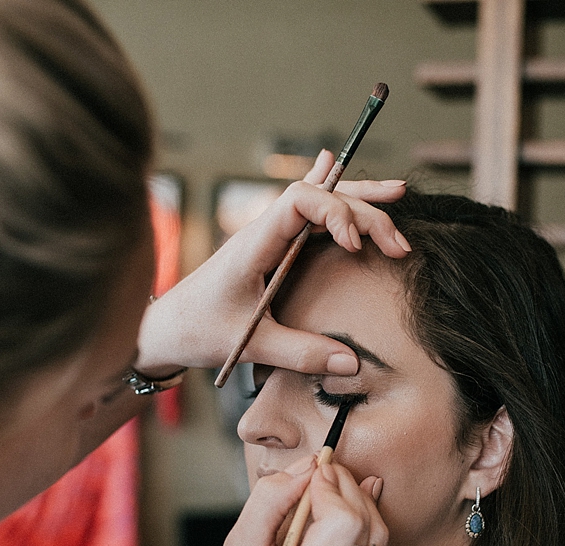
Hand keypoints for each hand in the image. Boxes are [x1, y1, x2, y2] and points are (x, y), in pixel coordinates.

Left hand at [135, 150, 408, 377]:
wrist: (164, 328)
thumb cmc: (198, 332)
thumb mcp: (250, 346)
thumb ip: (302, 353)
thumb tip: (353, 362)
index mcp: (253, 243)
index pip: (299, 200)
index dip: (335, 212)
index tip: (355, 247)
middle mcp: (263, 231)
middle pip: (320, 197)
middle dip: (364, 212)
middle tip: (399, 244)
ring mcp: (269, 237)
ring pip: (318, 201)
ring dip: (357, 200)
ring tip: (399, 194)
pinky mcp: (273, 248)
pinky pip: (306, 213)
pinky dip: (331, 197)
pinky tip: (336, 165)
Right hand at [181, 455, 387, 545]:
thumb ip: (272, 499)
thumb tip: (310, 466)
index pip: (344, 522)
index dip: (332, 487)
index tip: (312, 472)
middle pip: (367, 526)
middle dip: (347, 488)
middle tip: (323, 471)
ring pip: (378, 539)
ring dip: (359, 504)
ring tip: (330, 488)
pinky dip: (363, 530)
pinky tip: (344, 511)